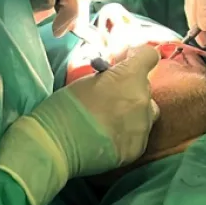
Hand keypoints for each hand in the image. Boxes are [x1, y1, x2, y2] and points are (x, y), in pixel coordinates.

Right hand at [0, 45, 160, 204]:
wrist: (56, 144)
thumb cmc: (65, 106)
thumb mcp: (88, 79)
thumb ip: (110, 75)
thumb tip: (117, 75)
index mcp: (130, 77)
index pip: (149, 56)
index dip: (138, 57)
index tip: (127, 61)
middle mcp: (143, 100)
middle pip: (146, 88)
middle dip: (132, 88)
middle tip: (112, 95)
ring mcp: (142, 126)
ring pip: (147, 113)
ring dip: (135, 111)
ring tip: (113, 119)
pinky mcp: (138, 148)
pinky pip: (139, 135)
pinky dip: (129, 133)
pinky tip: (110, 136)